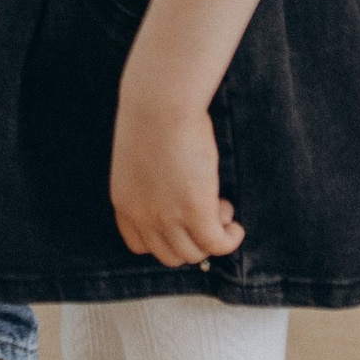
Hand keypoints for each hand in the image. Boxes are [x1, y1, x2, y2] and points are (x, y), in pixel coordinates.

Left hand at [109, 83, 244, 270]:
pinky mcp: (195, 212)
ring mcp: (167, 218)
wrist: (160, 104)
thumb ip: (151, 181)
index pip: (139, 245)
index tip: (183, 224)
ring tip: (222, 208)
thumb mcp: (141, 158)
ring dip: (212, 237)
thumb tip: (178, 189)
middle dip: (192, 239)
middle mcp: (142, 216)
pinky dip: (229, 240)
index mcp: (124, 202)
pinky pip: (216, 244)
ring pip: (194, 253)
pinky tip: (235, 227)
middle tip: (208, 211)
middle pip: (169, 255)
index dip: (165, 239)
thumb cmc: (153, 116)